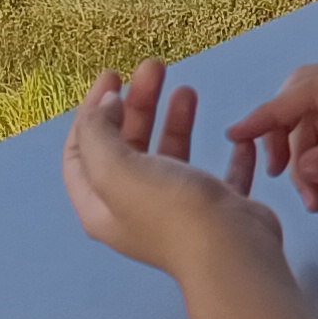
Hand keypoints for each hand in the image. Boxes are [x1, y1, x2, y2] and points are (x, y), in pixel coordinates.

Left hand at [63, 64, 274, 274]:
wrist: (230, 251)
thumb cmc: (168, 208)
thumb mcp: (115, 168)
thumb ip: (98, 132)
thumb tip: (105, 105)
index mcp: (102, 204)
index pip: (80, 153)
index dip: (91, 111)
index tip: (112, 76)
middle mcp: (135, 208)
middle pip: (127, 147)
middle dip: (136, 103)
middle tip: (154, 67)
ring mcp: (178, 210)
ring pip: (171, 156)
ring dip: (174, 120)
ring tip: (187, 89)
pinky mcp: (218, 210)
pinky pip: (220, 174)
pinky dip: (227, 153)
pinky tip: (237, 136)